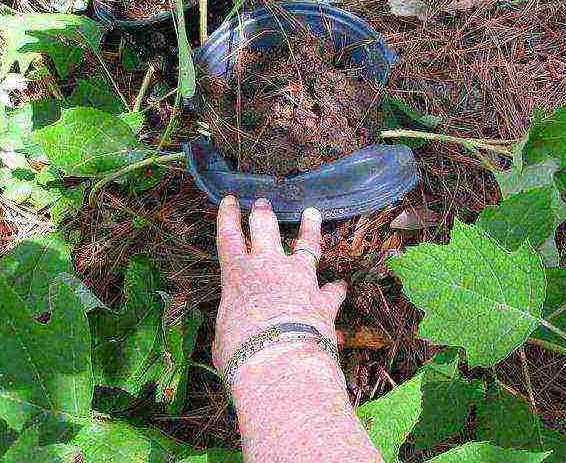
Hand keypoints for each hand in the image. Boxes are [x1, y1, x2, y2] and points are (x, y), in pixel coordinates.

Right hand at [212, 196, 346, 371]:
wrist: (280, 364)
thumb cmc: (241, 355)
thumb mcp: (224, 337)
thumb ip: (232, 325)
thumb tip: (233, 333)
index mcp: (237, 275)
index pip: (229, 237)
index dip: (228, 216)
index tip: (231, 200)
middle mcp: (269, 268)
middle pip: (266, 229)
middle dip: (263, 213)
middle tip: (263, 203)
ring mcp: (300, 280)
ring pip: (307, 245)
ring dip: (310, 228)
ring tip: (312, 213)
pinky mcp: (323, 299)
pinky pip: (333, 289)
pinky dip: (336, 288)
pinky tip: (341, 286)